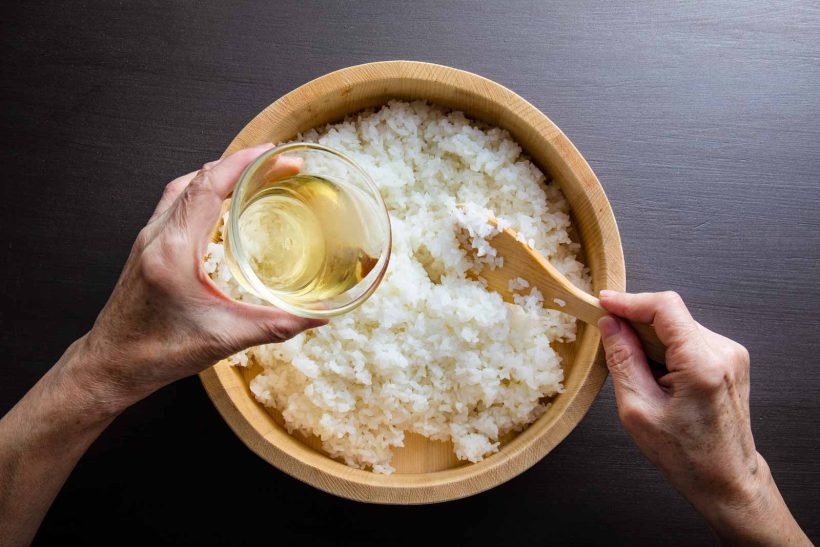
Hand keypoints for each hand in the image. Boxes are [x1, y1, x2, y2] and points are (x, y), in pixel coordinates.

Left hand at [75, 144, 324, 411]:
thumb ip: (276, 325)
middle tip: (276, 166)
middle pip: (199, 179)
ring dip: (219, 176)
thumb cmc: (157, 352)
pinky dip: (203, 193)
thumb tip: (318, 317)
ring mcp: (148, 239)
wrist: (112, 365)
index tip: (272, 152)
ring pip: (184, 188)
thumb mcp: (225, 338)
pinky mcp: (147, 247)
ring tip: (253, 179)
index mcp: (174, 249)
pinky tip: (222, 208)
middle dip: (240, 166)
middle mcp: (157, 235)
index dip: (242, 163)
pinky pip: (176, 204)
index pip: (208, 186)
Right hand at [598, 290, 808, 544]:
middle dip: (636, 321)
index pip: (665, 308)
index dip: (630, 301)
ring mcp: (731, 354)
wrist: (726, 479)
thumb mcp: (638, 410)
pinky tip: (656, 373)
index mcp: (702, 365)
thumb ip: (623, 360)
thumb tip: (610, 325)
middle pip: (671, 314)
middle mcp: (723, 353)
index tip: (603, 302)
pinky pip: (689, 338)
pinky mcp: (729, 359)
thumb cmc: (685, 455)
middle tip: (609, 338)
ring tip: (637, 369)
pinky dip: (666, 347)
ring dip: (650, 337)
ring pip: (678, 325)